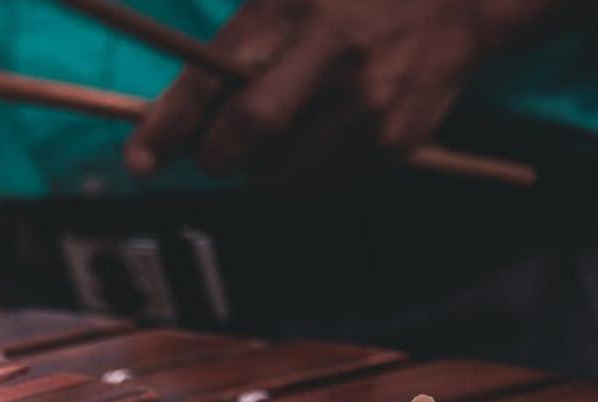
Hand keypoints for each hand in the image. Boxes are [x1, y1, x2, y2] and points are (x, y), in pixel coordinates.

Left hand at [125, 0, 527, 187]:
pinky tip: (319, 136)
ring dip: (259, 170)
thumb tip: (168, 123)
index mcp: (296, 9)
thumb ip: (232, 48)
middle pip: (246, 136)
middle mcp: (334, 56)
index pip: (215, 80)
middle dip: (215, 155)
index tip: (139, 161)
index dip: (169, 127)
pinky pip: (317, 187)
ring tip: (280, 134)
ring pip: (278, 177)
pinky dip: (300, 175)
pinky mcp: (392, 144)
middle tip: (215, 150)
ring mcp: (367, 105)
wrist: (458, 3)